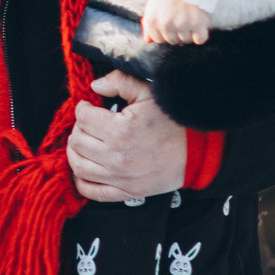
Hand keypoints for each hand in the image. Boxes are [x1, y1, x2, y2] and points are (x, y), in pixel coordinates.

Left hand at [66, 72, 187, 202]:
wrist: (199, 152)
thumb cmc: (175, 121)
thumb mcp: (150, 92)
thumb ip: (120, 82)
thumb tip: (95, 86)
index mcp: (119, 130)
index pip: (83, 117)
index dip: (83, 108)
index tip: (89, 107)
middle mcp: (116, 156)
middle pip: (78, 140)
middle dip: (80, 128)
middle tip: (88, 124)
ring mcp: (120, 177)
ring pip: (79, 165)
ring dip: (75, 152)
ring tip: (83, 143)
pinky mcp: (127, 192)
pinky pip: (92, 191)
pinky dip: (81, 182)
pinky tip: (83, 169)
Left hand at [140, 0, 211, 45]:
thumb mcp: (152, 3)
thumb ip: (148, 22)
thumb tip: (148, 40)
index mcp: (152, 20)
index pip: (159, 39)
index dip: (166, 33)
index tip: (172, 24)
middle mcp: (165, 24)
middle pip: (173, 40)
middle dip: (178, 32)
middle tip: (183, 18)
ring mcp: (182, 25)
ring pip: (186, 40)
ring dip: (190, 32)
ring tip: (191, 17)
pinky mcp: (198, 24)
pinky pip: (200, 39)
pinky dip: (201, 35)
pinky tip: (200, 25)